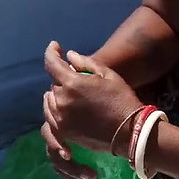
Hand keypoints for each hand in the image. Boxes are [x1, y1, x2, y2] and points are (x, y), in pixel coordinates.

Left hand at [41, 41, 144, 178]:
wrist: (129, 132)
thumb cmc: (121, 100)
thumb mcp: (108, 75)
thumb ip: (86, 63)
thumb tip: (69, 55)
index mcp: (72, 84)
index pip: (52, 63)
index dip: (51, 51)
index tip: (55, 46)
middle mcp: (61, 101)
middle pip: (54, 84)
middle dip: (62, 78)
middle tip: (76, 78)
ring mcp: (60, 119)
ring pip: (50, 101)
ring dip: (57, 94)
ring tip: (71, 94)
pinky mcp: (63, 132)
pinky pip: (50, 119)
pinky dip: (55, 111)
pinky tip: (64, 109)